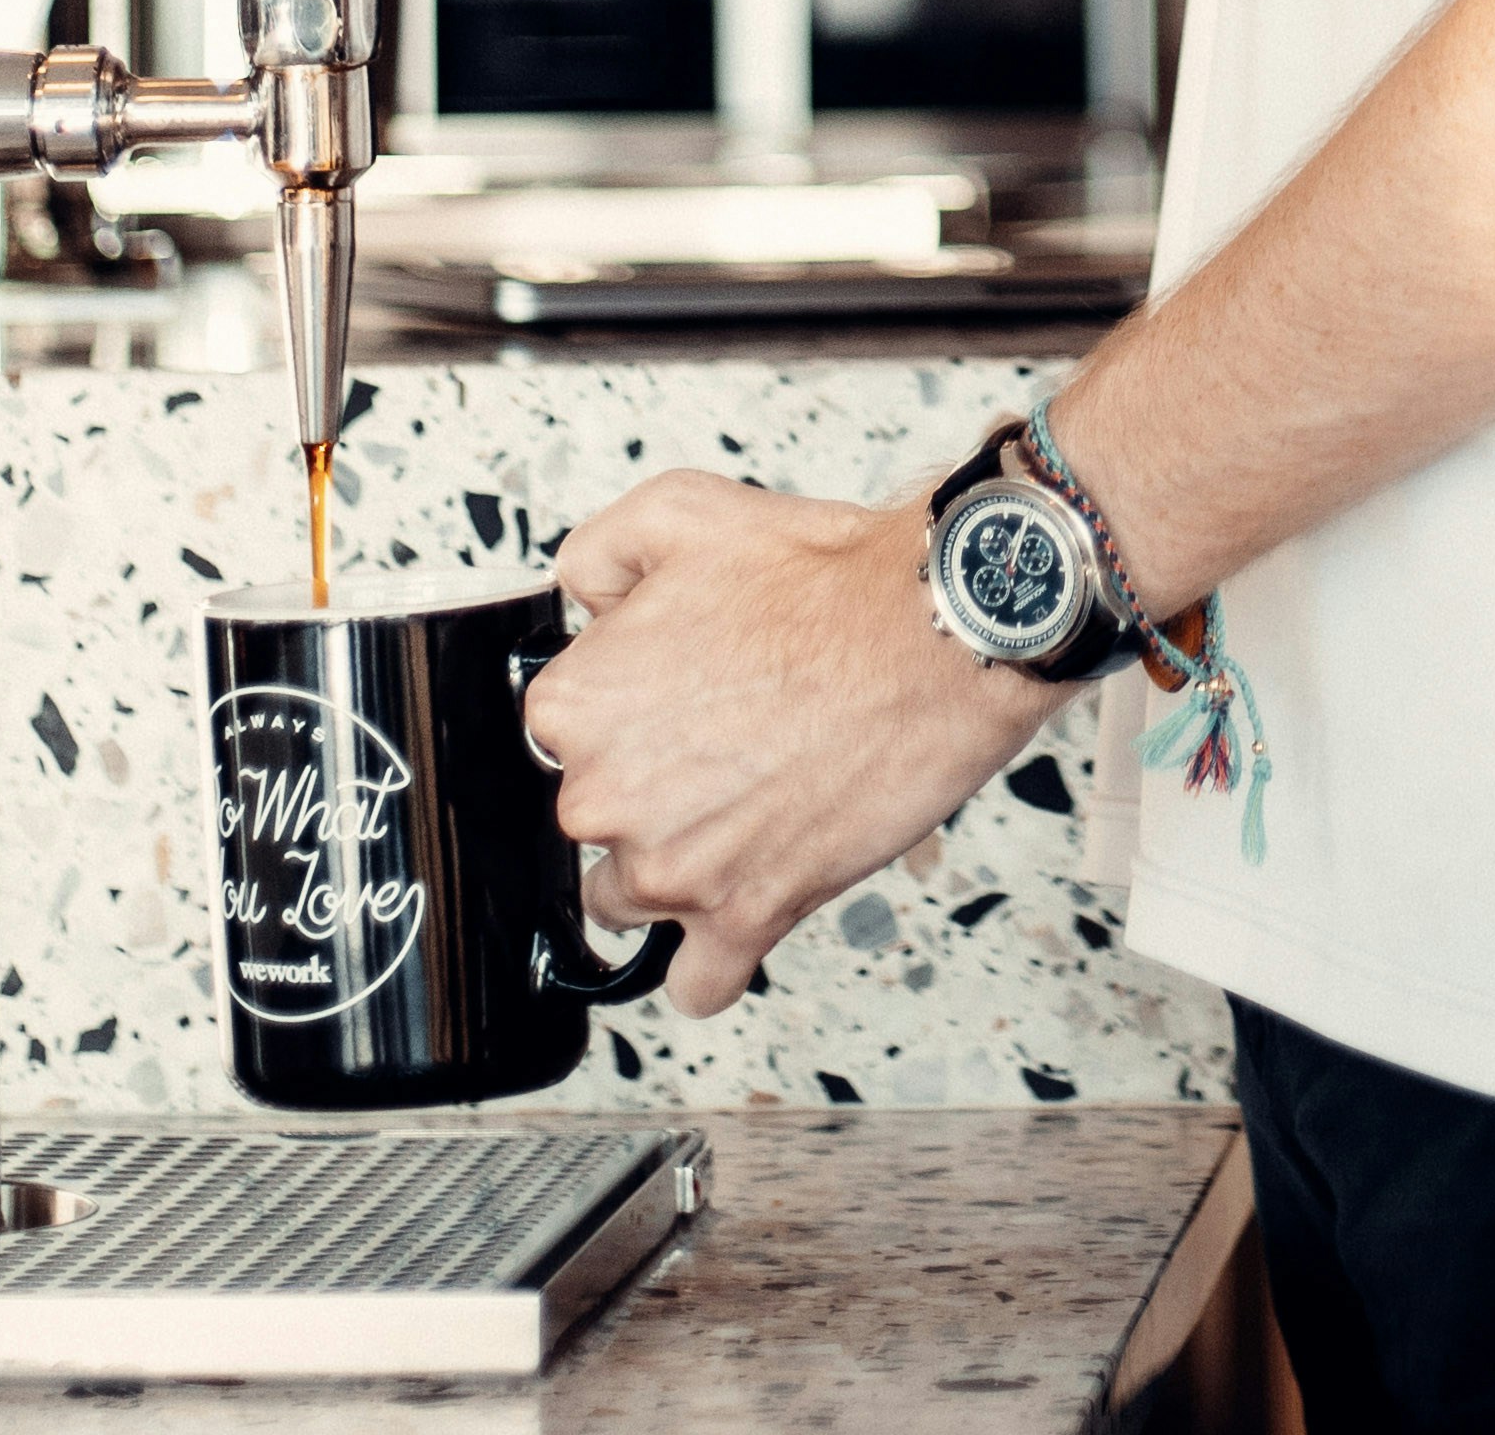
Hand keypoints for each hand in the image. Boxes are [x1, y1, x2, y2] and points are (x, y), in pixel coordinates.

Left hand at [519, 472, 1058, 1017]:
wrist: (935, 634)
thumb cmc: (826, 581)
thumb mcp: (679, 509)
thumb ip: (593, 559)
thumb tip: (583, 611)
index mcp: (576, 705)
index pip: (560, 731)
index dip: (625, 707)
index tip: (677, 695)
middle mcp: (604, 796)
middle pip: (592, 816)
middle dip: (650, 785)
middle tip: (729, 739)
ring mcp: (673, 867)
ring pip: (630, 897)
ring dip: (676, 865)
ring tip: (745, 811)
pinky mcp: (746, 918)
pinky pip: (695, 984)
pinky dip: (712, 962)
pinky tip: (737, 915)